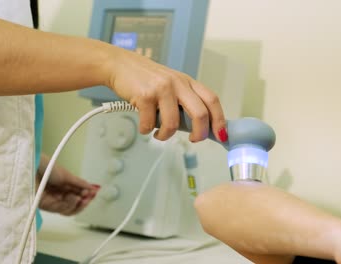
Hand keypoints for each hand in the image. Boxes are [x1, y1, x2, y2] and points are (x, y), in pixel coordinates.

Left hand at [36, 154, 98, 215]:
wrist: (33, 166)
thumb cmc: (46, 167)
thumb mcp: (67, 175)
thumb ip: (80, 184)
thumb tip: (92, 188)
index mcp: (63, 186)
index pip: (77, 196)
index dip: (86, 196)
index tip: (94, 193)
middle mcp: (58, 194)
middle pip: (73, 205)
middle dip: (83, 202)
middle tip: (90, 198)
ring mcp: (51, 200)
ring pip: (68, 210)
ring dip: (77, 204)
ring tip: (82, 197)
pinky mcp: (45, 205)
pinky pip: (60, 210)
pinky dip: (69, 205)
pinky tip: (74, 198)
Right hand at [105, 48, 226, 142]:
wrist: (120, 65)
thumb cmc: (145, 78)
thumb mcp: (171, 83)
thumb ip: (184, 100)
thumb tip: (198, 126)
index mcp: (187, 82)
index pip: (212, 100)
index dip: (220, 120)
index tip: (221, 135)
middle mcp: (178, 83)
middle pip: (200, 113)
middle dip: (200, 133)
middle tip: (193, 140)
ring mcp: (162, 89)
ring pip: (173, 123)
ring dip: (166, 135)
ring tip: (159, 134)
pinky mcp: (145, 96)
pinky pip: (150, 123)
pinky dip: (146, 130)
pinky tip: (144, 125)